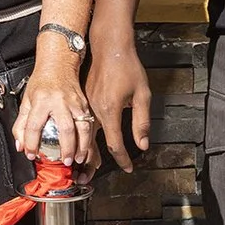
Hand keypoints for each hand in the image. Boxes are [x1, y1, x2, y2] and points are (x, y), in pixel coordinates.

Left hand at [13, 56, 97, 167]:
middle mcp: (59, 101)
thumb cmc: (41, 82)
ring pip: (82, 127)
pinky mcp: (84, 104)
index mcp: (41, 100)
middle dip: (66, 147)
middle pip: (65, 128)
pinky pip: (89, 123)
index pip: (34, 125)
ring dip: (82, 145)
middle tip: (65, 161)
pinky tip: (85, 147)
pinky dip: (88, 138)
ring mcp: (75, 102)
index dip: (31, 142)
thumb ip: (21, 124)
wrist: (58, 63)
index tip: (30, 154)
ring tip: (77, 158)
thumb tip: (20, 145)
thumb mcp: (26, 100)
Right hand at [85, 31, 150, 172]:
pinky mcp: (82, 98)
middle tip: (88, 178)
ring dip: (84, 151)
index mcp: (110, 109)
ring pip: (83, 134)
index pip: (115, 143)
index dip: (123, 158)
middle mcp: (94, 109)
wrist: (109, 46)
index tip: (129, 168)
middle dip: (91, 163)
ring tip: (83, 166)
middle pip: (90, 143)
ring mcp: (86, 104)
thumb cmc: (127, 66)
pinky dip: (81, 136)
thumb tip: (142, 144)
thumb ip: (142, 122)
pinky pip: (81, 123)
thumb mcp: (143, 95)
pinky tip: (82, 143)